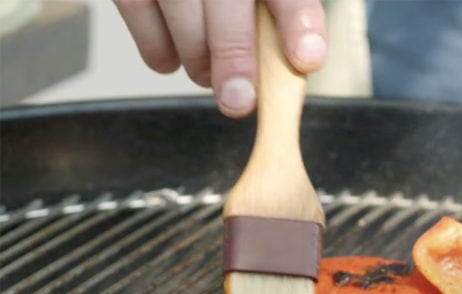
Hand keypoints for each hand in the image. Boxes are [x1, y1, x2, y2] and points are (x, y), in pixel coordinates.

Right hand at [114, 0, 326, 117]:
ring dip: (197, 58)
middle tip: (238, 100)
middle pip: (226, 0)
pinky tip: (175, 60)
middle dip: (234, 55)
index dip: (299, 22)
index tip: (306, 60)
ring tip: (208, 78)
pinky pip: (139, 10)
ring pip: (180, 7)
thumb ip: (279, 16)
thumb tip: (295, 66)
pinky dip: (160, 50)